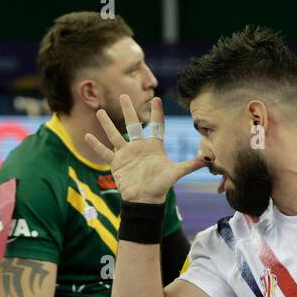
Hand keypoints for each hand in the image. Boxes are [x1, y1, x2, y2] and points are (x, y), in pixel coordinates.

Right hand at [83, 96, 204, 203]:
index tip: (157, 98)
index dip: (156, 113)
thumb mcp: (176, 173)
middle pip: (133, 124)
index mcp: (154, 147)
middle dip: (128, 110)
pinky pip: (104, 153)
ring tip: (99, 111)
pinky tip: (87, 135)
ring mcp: (126, 154)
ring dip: (107, 124)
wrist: (145, 201)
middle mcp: (139, 147)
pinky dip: (96, 145)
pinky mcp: (116, 164)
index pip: (156, 126)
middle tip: (124, 95)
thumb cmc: (160, 187)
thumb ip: (191, 164)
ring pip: (115, 135)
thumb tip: (209, 158)